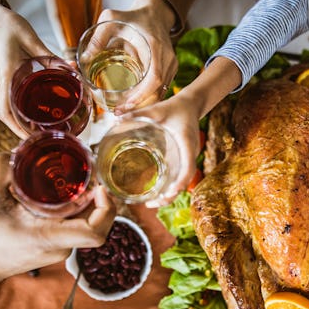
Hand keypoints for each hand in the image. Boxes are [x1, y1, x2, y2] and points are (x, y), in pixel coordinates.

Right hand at [0, 0, 53, 137]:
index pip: (7, 110)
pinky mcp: (13, 76)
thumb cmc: (5, 24)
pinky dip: (29, 109)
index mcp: (7, 76)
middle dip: (27, 132)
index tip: (30, 140)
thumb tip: (70, 69)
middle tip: (47, 143)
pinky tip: (44, 114)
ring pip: (16, 109)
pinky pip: (20, 98)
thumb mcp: (29, 37)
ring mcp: (8, 81)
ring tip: (48, 134)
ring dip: (28, 124)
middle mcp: (6, 83)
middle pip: (12, 116)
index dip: (17, 128)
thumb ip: (48, 55)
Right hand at [0, 153, 115, 281]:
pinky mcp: (56, 247)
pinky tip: (64, 194)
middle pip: (96, 223)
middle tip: (88, 174)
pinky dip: (76, 210)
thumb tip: (21, 148)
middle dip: (99, 198)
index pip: (94, 233)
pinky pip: (76, 226)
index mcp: (48, 236)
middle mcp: (60, 246)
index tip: (100, 188)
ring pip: (87, 224)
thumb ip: (1, 165)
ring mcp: (60, 249)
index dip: (106, 209)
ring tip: (77, 180)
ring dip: (88, 203)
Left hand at [96, 0, 177, 112]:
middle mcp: (167, 57)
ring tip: (123, 111)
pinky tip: (134, 104)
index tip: (127, 104)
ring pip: (162, 91)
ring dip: (144, 104)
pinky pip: (162, 88)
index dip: (142, 95)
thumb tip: (83, 59)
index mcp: (154, 46)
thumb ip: (97, 37)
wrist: (154, 14)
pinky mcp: (171, 69)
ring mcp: (171, 64)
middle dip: (140, 105)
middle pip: (159, 90)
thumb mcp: (111, 19)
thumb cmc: (132, 17)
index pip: (154, 78)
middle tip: (119, 113)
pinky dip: (149, 98)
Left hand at [119, 93, 202, 207]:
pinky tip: (159, 191)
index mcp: (187, 144)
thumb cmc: (175, 107)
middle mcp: (190, 154)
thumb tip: (116, 117)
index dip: (181, 181)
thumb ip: (138, 113)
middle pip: (185, 180)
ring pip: (183, 181)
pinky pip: (181, 176)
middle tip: (152, 204)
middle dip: (171, 195)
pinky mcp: (185, 158)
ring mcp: (189, 158)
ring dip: (171, 194)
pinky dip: (171, 186)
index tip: (171, 191)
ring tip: (152, 203)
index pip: (188, 167)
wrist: (191, 105)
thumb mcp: (157, 109)